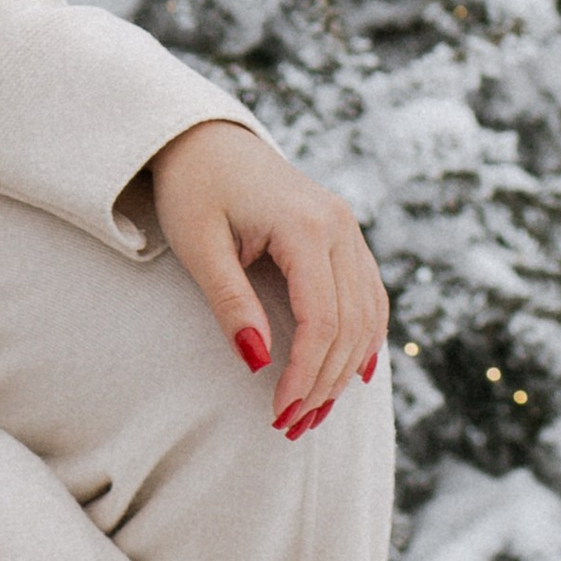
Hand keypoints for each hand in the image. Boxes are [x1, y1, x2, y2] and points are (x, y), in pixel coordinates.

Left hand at [150, 117, 388, 436]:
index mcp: (304, 225)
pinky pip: (368, 295)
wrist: (203, 136)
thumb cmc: (192, 187)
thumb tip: (257, 361)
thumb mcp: (198, 244)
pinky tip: (351, 372)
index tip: (279, 412)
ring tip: (314, 410)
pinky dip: (362, 338)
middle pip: (350, 325)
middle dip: (324, 382)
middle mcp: (339, 225)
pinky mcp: (344, 233)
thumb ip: (229, 301)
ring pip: (367, 315)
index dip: (305, 374)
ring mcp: (347, 227)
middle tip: (293, 424)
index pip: (321, 320)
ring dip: (345, 368)